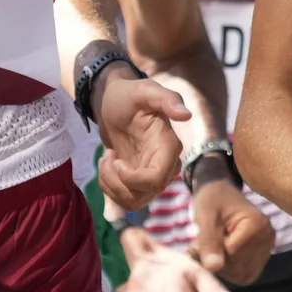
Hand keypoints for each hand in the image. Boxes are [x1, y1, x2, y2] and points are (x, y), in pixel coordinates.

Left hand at [97, 67, 189, 206]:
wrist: (112, 104)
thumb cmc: (127, 95)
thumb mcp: (143, 90)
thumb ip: (166, 98)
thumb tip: (186, 115)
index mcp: (168, 145)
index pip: (157, 178)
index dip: (133, 178)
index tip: (114, 159)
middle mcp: (165, 165)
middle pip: (146, 192)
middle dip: (118, 181)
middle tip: (107, 157)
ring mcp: (152, 175)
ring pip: (134, 201)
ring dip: (111, 186)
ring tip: (105, 160)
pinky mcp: (138, 182)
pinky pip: (126, 199)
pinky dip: (109, 187)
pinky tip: (106, 165)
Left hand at [190, 176, 273, 284]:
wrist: (221, 195)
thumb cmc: (213, 200)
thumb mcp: (206, 215)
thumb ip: (208, 240)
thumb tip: (212, 268)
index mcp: (258, 224)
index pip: (232, 254)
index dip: (212, 251)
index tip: (202, 237)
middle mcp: (268, 238)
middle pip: (238, 267)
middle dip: (217, 260)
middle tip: (205, 243)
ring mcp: (267, 249)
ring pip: (242, 275)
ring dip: (223, 267)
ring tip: (215, 247)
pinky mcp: (262, 258)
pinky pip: (245, 275)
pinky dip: (231, 270)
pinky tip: (223, 255)